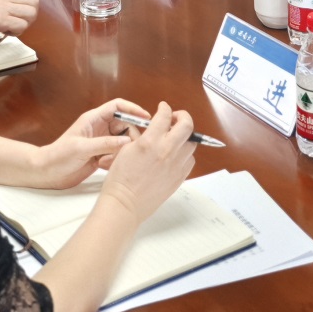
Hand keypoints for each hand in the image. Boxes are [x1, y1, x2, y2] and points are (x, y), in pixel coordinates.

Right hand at [0, 0, 39, 38]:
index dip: (24, 7)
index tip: (13, 16)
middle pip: (34, 2)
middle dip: (29, 16)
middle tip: (16, 24)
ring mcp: (5, 8)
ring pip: (31, 14)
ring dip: (24, 24)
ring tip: (10, 29)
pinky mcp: (1, 20)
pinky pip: (21, 26)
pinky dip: (16, 32)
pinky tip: (4, 33)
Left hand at [27, 98, 153, 189]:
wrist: (46, 173)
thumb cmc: (58, 156)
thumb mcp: (81, 148)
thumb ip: (105, 144)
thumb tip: (127, 141)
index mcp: (93, 119)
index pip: (118, 106)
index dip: (133, 109)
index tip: (146, 117)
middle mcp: (99, 128)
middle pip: (124, 124)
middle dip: (130, 135)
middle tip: (131, 147)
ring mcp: (101, 142)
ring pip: (122, 141)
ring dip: (122, 150)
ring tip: (112, 160)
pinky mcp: (101, 155)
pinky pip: (117, 154)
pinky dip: (116, 160)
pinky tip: (105, 166)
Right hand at [100, 102, 196, 222]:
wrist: (125, 203)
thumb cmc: (121, 179)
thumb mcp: (126, 149)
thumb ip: (140, 136)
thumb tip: (149, 129)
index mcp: (151, 141)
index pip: (165, 115)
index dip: (165, 108)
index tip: (164, 108)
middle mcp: (167, 150)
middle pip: (187, 124)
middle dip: (182, 116)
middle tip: (175, 118)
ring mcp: (176, 165)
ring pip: (191, 143)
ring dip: (184, 137)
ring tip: (174, 139)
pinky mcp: (180, 177)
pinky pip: (190, 160)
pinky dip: (185, 154)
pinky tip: (175, 156)